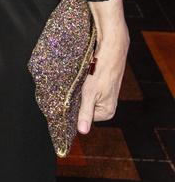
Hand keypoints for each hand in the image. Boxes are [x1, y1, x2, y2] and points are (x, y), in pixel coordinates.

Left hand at [77, 0, 128, 134]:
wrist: (112, 49)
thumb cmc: (102, 71)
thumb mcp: (90, 94)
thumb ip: (85, 113)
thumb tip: (82, 132)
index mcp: (107, 112)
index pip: (83, 118)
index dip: (74, 110)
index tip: (70, 99)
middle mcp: (106, 106)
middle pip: (83, 108)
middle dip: (76, 99)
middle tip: (74, 88)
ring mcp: (103, 95)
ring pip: (83, 97)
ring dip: (78, 91)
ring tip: (78, 82)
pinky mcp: (99, 86)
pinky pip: (85, 89)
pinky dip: (81, 84)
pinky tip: (80, 77)